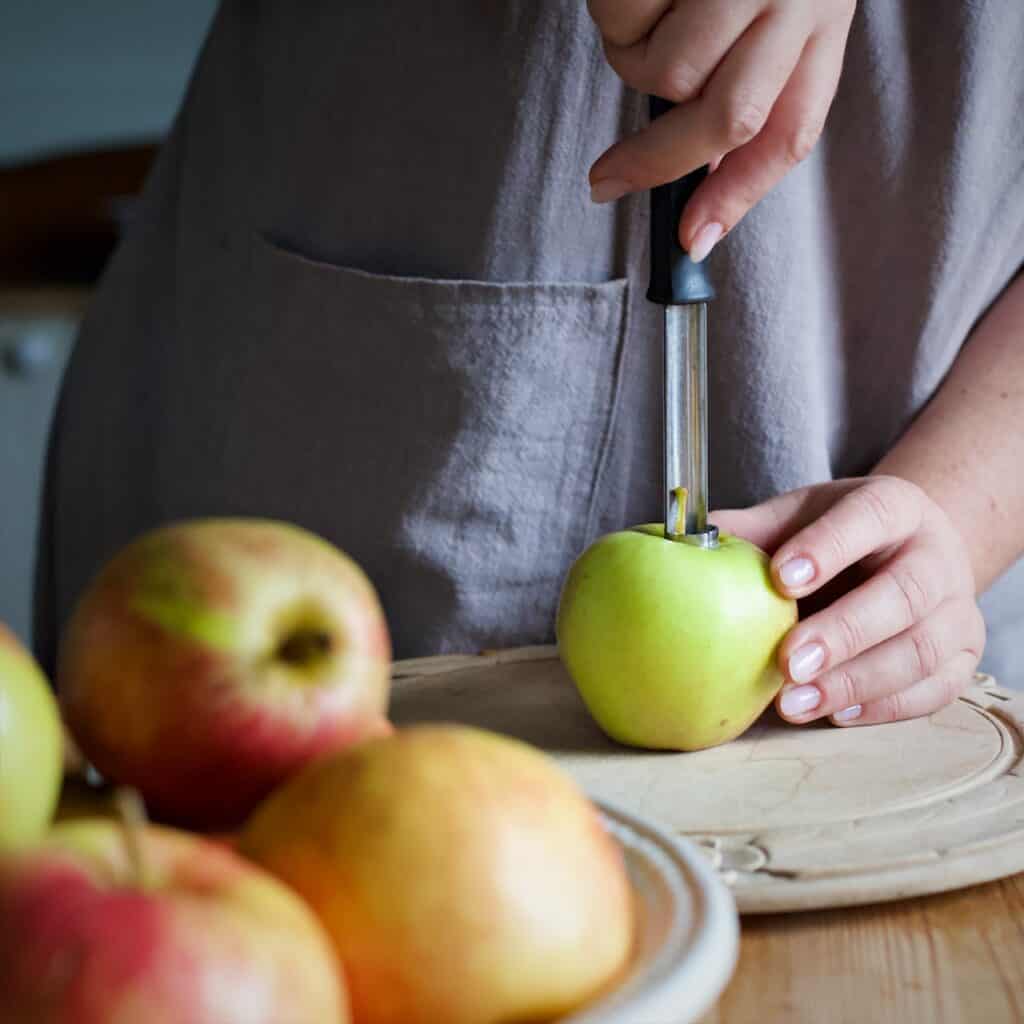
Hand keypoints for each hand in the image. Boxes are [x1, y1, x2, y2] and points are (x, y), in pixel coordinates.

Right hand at [587, 0, 855, 259]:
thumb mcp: (772, 9)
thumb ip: (748, 99)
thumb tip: (699, 224)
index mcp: (819, 17)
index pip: (788, 130)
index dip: (738, 197)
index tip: (689, 241)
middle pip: (723, 119)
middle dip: (656, 161)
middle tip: (606, 179)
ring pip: (661, 72)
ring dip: (630, 60)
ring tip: (643, 11)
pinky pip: (623, 18)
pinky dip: (612, 11)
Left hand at [712, 477, 985, 726]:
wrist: (909, 551)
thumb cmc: (839, 534)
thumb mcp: (800, 515)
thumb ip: (752, 530)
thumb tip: (680, 542)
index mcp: (894, 506)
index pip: (869, 517)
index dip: (828, 547)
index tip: (779, 580)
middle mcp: (936, 554)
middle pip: (903, 593)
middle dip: (844, 632)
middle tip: (786, 662)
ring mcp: (956, 608)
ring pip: (921, 650)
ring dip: (856, 682)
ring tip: (794, 703)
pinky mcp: (963, 655)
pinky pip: (934, 689)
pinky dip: (884, 707)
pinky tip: (835, 714)